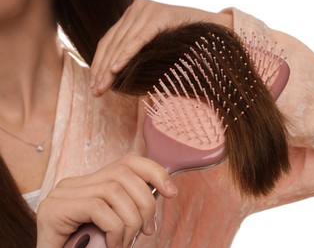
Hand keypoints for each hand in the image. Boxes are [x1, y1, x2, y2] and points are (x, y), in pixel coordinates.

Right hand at [36, 154, 177, 247]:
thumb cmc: (87, 247)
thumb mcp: (114, 223)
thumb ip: (130, 206)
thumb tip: (163, 192)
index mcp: (90, 183)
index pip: (126, 162)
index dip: (153, 171)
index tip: (171, 191)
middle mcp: (75, 184)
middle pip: (123, 174)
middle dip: (145, 202)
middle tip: (147, 229)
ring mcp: (62, 195)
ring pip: (113, 190)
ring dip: (130, 220)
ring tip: (126, 241)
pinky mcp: (54, 210)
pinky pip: (98, 208)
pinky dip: (114, 228)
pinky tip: (113, 243)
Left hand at [90, 0, 231, 96]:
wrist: (213, 30)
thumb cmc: (184, 43)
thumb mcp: (154, 47)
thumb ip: (136, 53)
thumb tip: (114, 75)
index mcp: (132, 15)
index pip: (108, 41)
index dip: (99, 63)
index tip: (94, 85)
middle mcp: (136, 9)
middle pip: (112, 43)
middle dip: (101, 70)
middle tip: (95, 91)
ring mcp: (146, 10)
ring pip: (122, 43)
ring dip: (110, 68)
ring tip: (102, 87)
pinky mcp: (158, 15)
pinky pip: (139, 39)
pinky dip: (126, 54)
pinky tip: (115, 70)